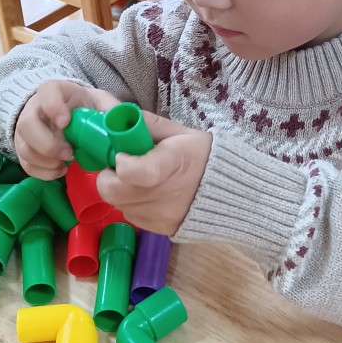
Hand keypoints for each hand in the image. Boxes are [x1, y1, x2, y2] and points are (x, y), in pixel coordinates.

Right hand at [14, 79, 122, 179]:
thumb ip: (110, 110)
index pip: (46, 91)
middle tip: (69, 154)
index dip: (53, 106)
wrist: (67, 111)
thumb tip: (122, 128)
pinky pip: (25, 164)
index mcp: (54, 91)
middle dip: (47, 144)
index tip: (65, 122)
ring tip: (66, 164)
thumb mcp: (99, 101)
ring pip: (24, 147)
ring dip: (46, 162)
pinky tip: (60, 170)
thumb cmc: (84, 105)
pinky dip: (43, 172)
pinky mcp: (24, 148)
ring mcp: (25, 129)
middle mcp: (34, 108)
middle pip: (27, 124)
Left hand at [96, 113, 211, 235]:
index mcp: (172, 162)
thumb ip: (144, 123)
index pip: (132, 171)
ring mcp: (161, 216)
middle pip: (113, 192)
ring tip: (140, 180)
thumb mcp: (178, 132)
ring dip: (121, 191)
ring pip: (118, 204)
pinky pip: (131, 216)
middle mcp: (165, 195)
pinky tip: (150, 194)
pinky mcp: (159, 230)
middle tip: (122, 166)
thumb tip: (110, 113)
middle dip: (109, 177)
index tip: (122, 154)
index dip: (120, 162)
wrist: (232, 191)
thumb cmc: (203, 156)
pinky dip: (133, 204)